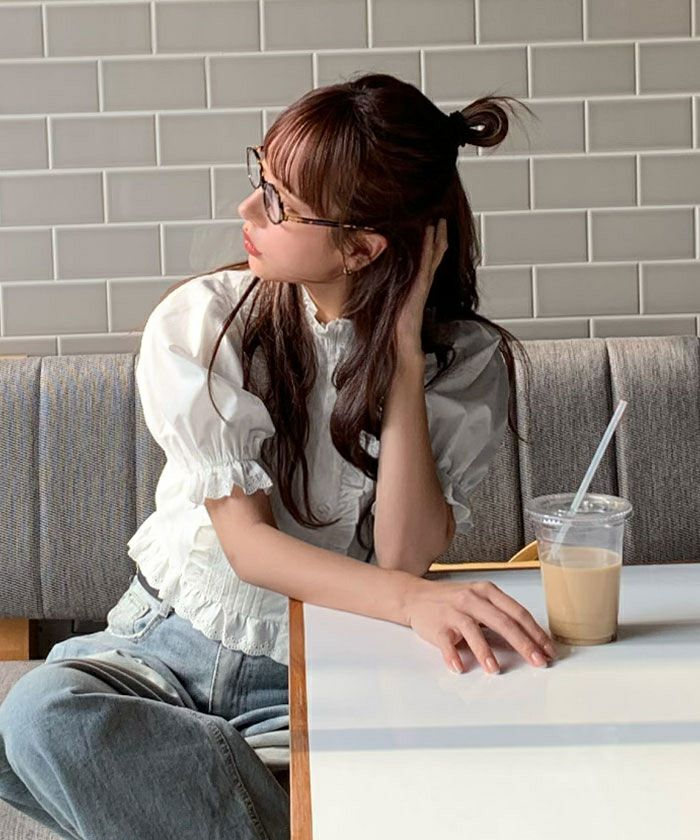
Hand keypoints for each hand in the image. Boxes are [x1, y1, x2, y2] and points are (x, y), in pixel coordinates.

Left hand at [395, 218, 448, 353]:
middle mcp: (423, 281)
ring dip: (436, 236)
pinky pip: (427, 261)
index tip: (429, 228)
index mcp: (416, 284)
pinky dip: (429, 245)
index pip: (427, 259)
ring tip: (438, 220)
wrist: (400, 339)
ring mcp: (423, 282)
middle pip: (435, 253)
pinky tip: (430, 232)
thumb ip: (388, 287)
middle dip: (438, 236)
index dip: (430, 244)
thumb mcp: (389, 298)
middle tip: (439, 218)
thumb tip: (373, 274)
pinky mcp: (421, 285)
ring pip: (434, 254)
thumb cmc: (393, 323)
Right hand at [404, 576, 556, 673]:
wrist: (414, 596)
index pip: (517, 612)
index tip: (548, 650)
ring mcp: (453, 611)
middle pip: (502, 622)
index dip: (535, 632)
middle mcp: (472, 599)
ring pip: (473, 631)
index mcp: (487, 592)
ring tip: (495, 669)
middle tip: (537, 661)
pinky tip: (459, 667)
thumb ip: (500, 615)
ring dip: (485, 652)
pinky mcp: (436, 625)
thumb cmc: (451, 601)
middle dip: (523, 644)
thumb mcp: (479, 600)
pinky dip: (452, 655)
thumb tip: (530, 640)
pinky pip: (446, 642)